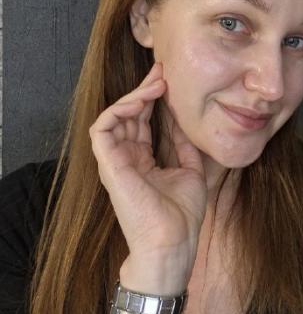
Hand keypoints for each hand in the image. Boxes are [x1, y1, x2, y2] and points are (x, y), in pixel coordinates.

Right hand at [89, 61, 206, 287]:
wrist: (173, 243)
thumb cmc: (181, 216)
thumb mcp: (189, 171)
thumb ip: (183, 145)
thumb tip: (184, 120)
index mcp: (142, 161)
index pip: (142, 122)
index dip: (153, 98)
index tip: (169, 79)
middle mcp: (126, 159)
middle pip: (129, 114)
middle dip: (145, 89)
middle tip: (162, 70)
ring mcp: (115, 161)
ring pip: (114, 116)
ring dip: (134, 95)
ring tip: (156, 83)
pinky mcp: (109, 164)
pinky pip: (103, 127)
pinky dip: (119, 109)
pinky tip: (141, 99)